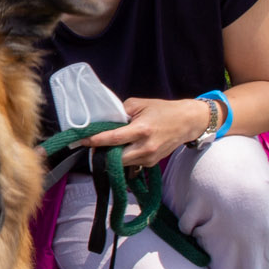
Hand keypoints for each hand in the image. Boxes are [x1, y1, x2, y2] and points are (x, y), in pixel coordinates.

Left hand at [78, 97, 205, 169]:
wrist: (186, 122)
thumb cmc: (162, 110)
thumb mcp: (140, 104)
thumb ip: (121, 112)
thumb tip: (106, 121)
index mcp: (141, 130)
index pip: (113, 139)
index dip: (95, 141)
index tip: (82, 141)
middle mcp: (145, 147)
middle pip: (115, 157)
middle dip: (103, 153)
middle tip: (94, 145)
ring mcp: (149, 158)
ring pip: (122, 163)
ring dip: (113, 156)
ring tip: (110, 145)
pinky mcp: (151, 164)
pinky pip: (131, 164)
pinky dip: (124, 158)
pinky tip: (125, 148)